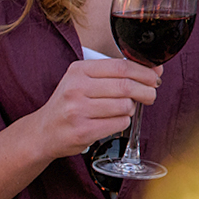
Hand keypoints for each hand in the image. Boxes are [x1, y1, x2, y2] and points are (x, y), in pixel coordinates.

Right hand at [31, 58, 160, 158]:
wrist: (43, 131)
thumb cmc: (69, 103)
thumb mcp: (83, 80)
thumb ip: (114, 74)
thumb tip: (154, 70)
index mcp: (78, 71)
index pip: (121, 66)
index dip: (144, 72)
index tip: (155, 76)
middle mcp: (76, 89)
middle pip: (126, 86)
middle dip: (146, 91)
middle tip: (151, 94)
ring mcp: (78, 111)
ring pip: (125, 106)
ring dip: (132, 108)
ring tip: (124, 109)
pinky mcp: (83, 131)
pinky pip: (120, 123)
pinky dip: (123, 122)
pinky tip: (114, 120)